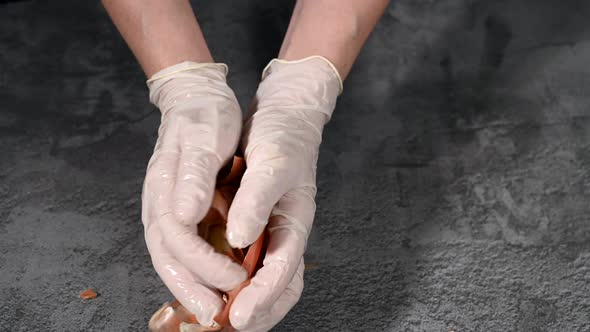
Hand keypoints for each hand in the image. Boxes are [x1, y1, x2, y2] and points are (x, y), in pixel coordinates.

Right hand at [141, 61, 246, 325]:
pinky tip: (212, 283)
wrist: (196, 98)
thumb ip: (194, 177)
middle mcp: (161, 205)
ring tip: (215, 310)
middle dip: (190, 289)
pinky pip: (183, 249)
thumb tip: (184, 216)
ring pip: (172, 258)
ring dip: (191, 286)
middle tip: (215, 317)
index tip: (231, 280)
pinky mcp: (180, 210)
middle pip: (167, 256)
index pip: (177, 237)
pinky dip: (195, 271)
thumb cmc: (204, 116)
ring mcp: (168, 209)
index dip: (202, 264)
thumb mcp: (205, 138)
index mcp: (164, 189)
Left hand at [225, 56, 341, 330]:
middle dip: (256, 313)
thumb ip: (256, 202)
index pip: (284, 273)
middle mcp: (283, 235)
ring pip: (262, 281)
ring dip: (243, 303)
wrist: (284, 116)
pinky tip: (213, 286)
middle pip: (277, 289)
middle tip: (227, 328)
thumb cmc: (284, 138)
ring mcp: (270, 232)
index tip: (238, 318)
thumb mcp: (272, 164)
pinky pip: (247, 264)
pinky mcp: (255, 225)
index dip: (262, 298)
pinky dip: (233, 282)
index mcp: (295, 224)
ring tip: (218, 318)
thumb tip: (239, 239)